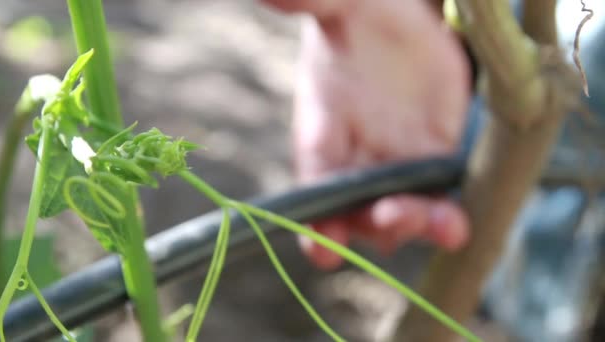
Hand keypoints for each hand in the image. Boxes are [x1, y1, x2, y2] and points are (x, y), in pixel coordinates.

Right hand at [265, 0, 471, 268]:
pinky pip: (437, 198)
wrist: (395, 24)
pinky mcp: (433, 158)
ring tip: (444, 224)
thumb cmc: (356, 19)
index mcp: (321, 131)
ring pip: (400, 214)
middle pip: (358, 210)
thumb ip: (310, 4)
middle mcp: (354, 159)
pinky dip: (446, 217)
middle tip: (394, 214)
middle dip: (375, 221)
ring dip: (416, 225)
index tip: (323, 248)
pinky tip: (458, 224)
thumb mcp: (337, 7)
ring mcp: (394, 164)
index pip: (313, 183)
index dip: (315, 220)